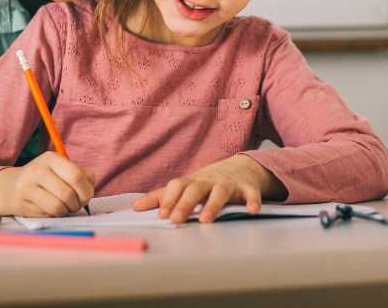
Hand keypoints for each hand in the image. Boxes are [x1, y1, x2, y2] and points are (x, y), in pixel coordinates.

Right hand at [0, 151, 94, 216]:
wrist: (10, 187)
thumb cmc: (46, 178)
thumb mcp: (62, 169)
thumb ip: (82, 175)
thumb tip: (90, 186)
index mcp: (51, 158)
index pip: (76, 175)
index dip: (86, 190)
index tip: (87, 196)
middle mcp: (37, 170)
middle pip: (68, 194)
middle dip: (77, 203)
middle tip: (77, 205)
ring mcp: (27, 187)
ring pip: (57, 207)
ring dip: (67, 211)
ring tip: (66, 207)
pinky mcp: (21, 203)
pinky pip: (47, 214)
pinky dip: (54, 214)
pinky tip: (51, 209)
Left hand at [132, 154, 284, 223]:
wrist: (242, 167)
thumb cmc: (208, 182)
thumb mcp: (186, 186)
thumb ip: (162, 197)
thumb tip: (135, 206)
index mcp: (193, 182)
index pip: (177, 187)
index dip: (169, 200)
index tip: (162, 216)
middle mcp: (209, 181)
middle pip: (196, 189)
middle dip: (185, 204)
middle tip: (176, 220)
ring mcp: (229, 183)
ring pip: (221, 192)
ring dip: (213, 205)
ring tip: (205, 221)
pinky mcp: (248, 188)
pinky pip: (251, 194)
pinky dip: (252, 201)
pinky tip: (252, 211)